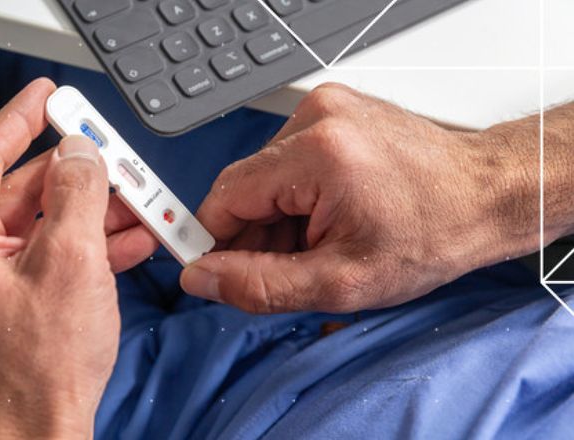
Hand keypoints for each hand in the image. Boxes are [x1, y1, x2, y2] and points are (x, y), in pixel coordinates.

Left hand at [0, 78, 155, 438]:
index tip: (48, 96)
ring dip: (92, 216)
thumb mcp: (72, 262)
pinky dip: (84, 250)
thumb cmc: (40, 370)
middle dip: (78, 179)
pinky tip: (127, 240)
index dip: (21, 121)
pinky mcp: (2, 308)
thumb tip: (82, 153)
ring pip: (39, 230)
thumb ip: (79, 193)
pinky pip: (43, 262)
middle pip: (20, 196)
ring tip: (139, 203)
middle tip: (114, 157)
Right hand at [181, 83, 528, 313]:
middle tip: (287, 269)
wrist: (486, 196)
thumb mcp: (344, 282)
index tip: (213, 270)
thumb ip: (261, 285)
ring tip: (319, 245)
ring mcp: (326, 109)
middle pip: (245, 186)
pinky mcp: (335, 113)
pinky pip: (289, 162)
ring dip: (277, 218)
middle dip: (254, 235)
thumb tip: (203, 278)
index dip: (211, 240)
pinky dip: (296, 198)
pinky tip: (325, 221)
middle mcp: (317, 117)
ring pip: (265, 177)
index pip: (224, 196)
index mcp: (317, 153)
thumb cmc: (434, 234)